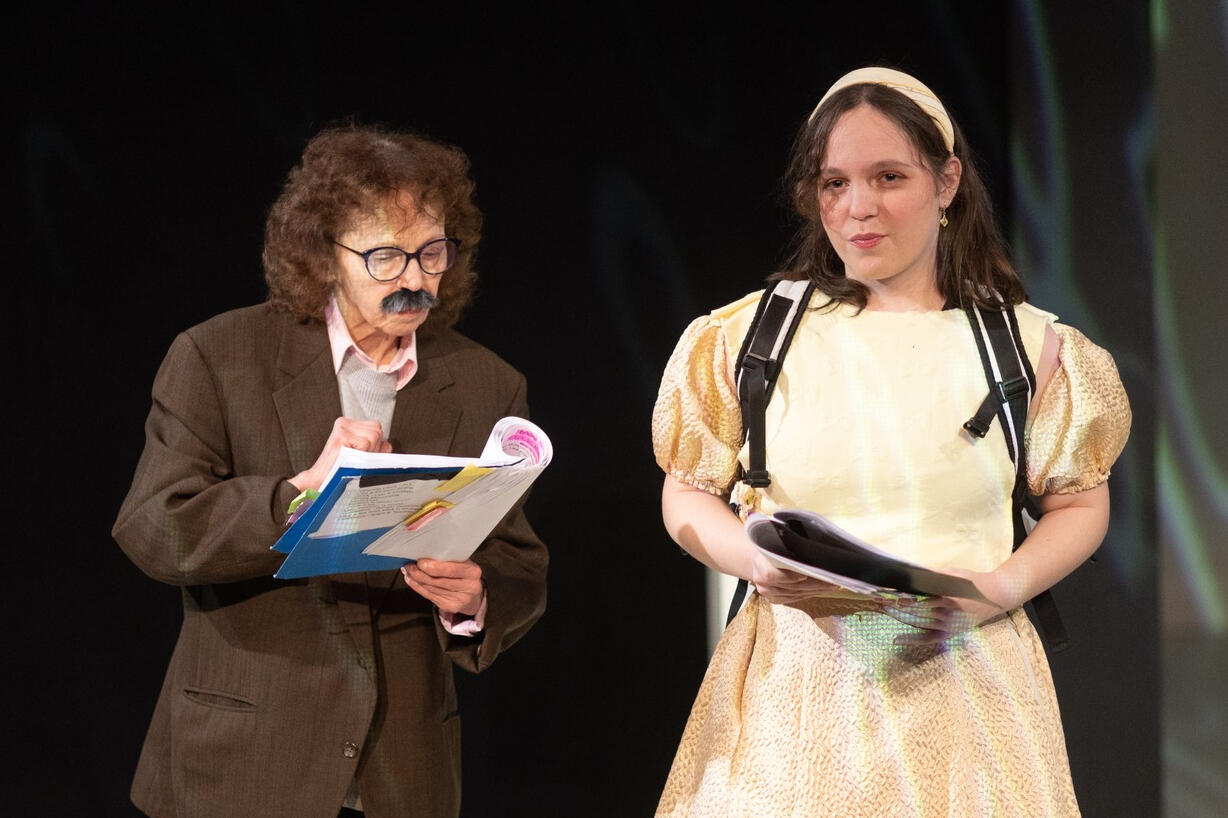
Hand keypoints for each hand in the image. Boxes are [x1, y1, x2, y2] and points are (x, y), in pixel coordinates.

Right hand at [290, 417, 390, 491]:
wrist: (320, 482)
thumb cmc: (339, 471)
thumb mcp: (360, 455)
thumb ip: (375, 447)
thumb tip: (387, 444)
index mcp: (348, 425)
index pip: (376, 427)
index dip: (375, 444)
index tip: (362, 455)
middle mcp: (344, 423)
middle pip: (377, 430)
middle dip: (374, 448)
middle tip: (358, 459)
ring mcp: (342, 428)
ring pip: (374, 435)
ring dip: (369, 451)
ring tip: (354, 459)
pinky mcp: (341, 435)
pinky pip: (365, 443)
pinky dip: (362, 455)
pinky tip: (350, 460)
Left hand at [402, 558, 484, 615]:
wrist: (473, 595)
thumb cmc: (465, 574)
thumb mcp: (463, 563)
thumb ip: (448, 559)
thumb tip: (424, 552)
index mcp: (472, 572)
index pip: (451, 570)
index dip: (434, 567)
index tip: (420, 561)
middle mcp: (468, 587)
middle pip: (438, 581)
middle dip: (420, 573)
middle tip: (409, 565)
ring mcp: (459, 599)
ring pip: (431, 588)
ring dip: (416, 579)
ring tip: (408, 570)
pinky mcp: (449, 606)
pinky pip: (429, 595)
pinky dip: (417, 586)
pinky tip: (411, 579)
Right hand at [749, 551, 841, 604]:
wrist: (759, 559)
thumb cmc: (772, 547)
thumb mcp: (777, 541)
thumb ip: (789, 544)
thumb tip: (812, 544)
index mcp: (760, 564)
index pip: (772, 575)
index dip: (789, 576)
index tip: (806, 574)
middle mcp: (762, 582)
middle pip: (791, 586)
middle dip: (814, 583)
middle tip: (832, 580)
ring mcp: (769, 593)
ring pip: (796, 593)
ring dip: (816, 590)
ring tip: (832, 585)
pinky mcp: (775, 599)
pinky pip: (795, 598)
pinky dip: (810, 594)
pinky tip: (821, 590)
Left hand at [883, 569, 1012, 644]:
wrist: (994, 596)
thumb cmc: (970, 581)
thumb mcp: (951, 573)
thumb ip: (930, 575)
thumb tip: (907, 573)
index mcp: (947, 595)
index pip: (917, 597)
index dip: (900, 596)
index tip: (884, 593)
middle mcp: (947, 612)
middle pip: (915, 610)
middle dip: (896, 606)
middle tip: (878, 601)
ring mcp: (949, 625)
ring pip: (918, 622)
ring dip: (899, 617)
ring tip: (883, 610)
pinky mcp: (950, 633)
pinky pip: (928, 638)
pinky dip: (912, 639)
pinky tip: (897, 639)